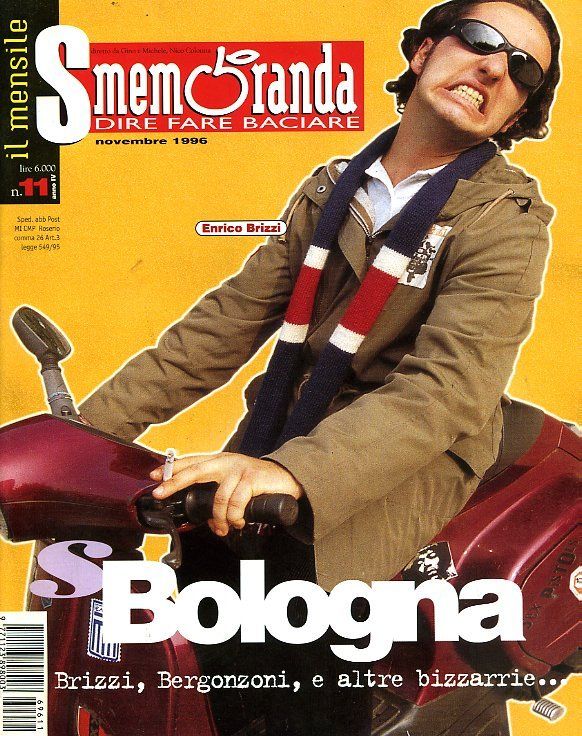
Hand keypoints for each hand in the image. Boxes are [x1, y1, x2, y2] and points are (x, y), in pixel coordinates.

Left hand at [150, 452, 303, 535]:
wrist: (287, 479)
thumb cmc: (257, 483)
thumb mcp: (233, 482)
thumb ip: (216, 490)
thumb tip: (197, 511)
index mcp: (219, 461)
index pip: (191, 462)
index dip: (172, 469)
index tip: (154, 476)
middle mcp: (227, 462)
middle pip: (195, 470)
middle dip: (176, 482)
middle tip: (161, 493)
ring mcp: (240, 469)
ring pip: (218, 498)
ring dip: (219, 518)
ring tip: (223, 528)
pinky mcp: (252, 478)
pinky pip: (236, 503)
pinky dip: (235, 517)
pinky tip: (238, 522)